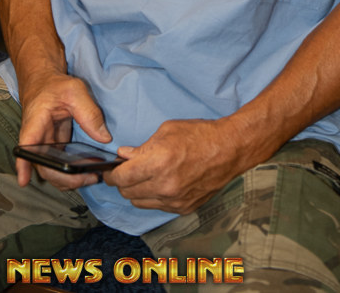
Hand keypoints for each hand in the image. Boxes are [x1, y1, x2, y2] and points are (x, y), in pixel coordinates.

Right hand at [16, 70, 111, 191]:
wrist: (47, 82)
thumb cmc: (56, 85)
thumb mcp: (75, 91)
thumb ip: (89, 112)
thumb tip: (104, 138)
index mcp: (36, 122)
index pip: (26, 146)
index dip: (23, 165)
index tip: (24, 181)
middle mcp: (37, 138)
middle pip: (44, 166)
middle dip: (64, 178)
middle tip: (87, 178)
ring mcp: (46, 144)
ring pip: (52, 170)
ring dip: (69, 179)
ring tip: (91, 177)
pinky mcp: (55, 145)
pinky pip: (60, 163)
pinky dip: (72, 171)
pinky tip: (87, 172)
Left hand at [103, 117, 242, 213]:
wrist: (229, 149)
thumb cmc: (199, 134)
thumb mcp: (167, 130)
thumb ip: (143, 146)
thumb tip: (124, 156)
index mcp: (158, 163)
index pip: (121, 177)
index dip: (111, 173)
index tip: (110, 170)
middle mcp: (164, 186)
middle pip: (127, 193)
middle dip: (122, 182)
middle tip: (125, 172)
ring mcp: (175, 200)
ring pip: (140, 203)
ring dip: (136, 191)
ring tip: (143, 177)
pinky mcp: (184, 208)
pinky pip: (158, 207)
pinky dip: (154, 197)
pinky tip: (160, 183)